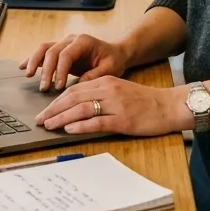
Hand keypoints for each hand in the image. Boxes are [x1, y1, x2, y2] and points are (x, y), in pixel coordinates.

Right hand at [18, 33, 128, 91]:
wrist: (115, 53)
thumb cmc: (113, 60)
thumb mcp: (109, 69)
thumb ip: (94, 76)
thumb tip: (76, 85)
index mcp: (83, 41)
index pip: (66, 54)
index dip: (60, 71)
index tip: (58, 87)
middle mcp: (71, 40)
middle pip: (52, 51)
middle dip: (46, 70)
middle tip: (44, 88)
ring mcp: (64, 44)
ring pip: (44, 48)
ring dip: (34, 62)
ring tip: (28, 75)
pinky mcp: (60, 51)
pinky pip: (43, 52)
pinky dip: (32, 59)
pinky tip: (22, 67)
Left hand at [36, 78, 189, 136]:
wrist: (169, 105)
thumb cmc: (145, 101)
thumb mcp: (120, 91)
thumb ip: (100, 95)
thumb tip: (77, 107)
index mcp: (106, 81)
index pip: (75, 89)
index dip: (57, 100)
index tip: (45, 110)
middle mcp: (108, 90)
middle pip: (74, 98)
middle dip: (54, 109)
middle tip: (40, 119)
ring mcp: (116, 105)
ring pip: (82, 109)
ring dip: (62, 117)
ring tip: (49, 125)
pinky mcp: (123, 120)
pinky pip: (98, 121)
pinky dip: (81, 125)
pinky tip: (69, 129)